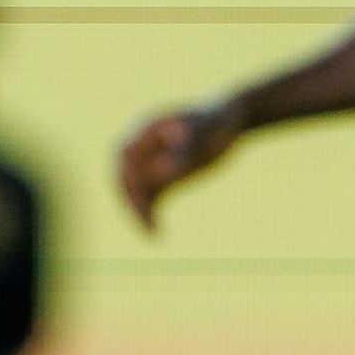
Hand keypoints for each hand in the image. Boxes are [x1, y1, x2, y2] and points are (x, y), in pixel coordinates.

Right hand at [115, 101, 242, 231]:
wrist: (229, 119)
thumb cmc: (216, 121)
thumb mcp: (203, 134)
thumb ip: (184, 152)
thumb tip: (163, 173)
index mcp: (147, 129)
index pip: (127, 156)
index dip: (131, 178)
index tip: (143, 198)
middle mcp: (142, 146)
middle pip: (125, 176)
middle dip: (132, 201)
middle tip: (145, 223)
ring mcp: (150, 161)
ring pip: (136, 190)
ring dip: (140, 212)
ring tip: (154, 235)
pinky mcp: (161, 176)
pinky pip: (150, 197)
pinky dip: (151, 214)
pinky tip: (159, 233)